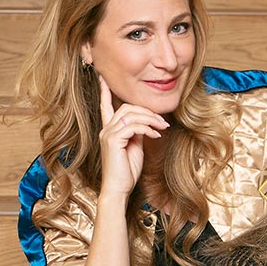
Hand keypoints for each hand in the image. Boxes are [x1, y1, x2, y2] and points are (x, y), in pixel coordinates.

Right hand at [98, 75, 168, 195]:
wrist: (118, 188)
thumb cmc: (127, 170)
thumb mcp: (135, 147)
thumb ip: (138, 132)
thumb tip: (147, 123)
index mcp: (109, 130)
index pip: (105, 106)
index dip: (105, 91)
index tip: (103, 77)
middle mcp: (106, 129)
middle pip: (126, 107)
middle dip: (147, 111)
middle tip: (163, 122)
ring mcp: (108, 134)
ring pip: (131, 114)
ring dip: (151, 119)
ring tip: (162, 128)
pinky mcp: (113, 140)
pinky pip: (133, 126)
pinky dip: (148, 129)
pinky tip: (156, 136)